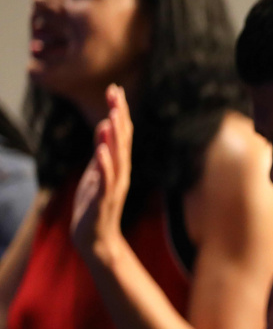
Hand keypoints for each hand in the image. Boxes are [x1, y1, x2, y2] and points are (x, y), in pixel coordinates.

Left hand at [71, 84, 131, 265]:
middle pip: (122, 140)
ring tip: (112, 115)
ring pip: (117, 157)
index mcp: (118, 165)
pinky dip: (104, 165)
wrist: (95, 238)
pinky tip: (101, 150)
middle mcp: (120, 172)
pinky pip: (105, 180)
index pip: (121, 134)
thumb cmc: (94, 205)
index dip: (118, 111)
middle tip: (115, 93)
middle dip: (118, 116)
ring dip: (115, 137)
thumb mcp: (96, 173)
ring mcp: (114, 186)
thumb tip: (103, 125)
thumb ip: (102, 151)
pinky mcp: (103, 200)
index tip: (114, 89)